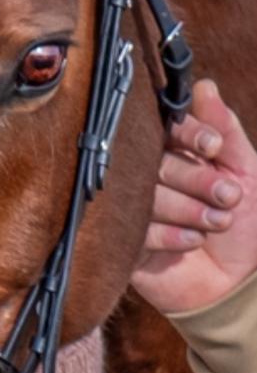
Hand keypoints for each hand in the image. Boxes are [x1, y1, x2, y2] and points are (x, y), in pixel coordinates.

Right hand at [131, 79, 256, 313]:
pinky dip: (170, 235)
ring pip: (148, 197)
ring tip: (219, 222)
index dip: (190, 134)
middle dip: (197, 179)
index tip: (213, 147)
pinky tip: (194, 240)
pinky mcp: (127, 242)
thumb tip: (204, 87)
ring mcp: (136, 209)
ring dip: (189, 208)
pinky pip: (138, 231)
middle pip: (158, 163)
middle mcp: (152, 176)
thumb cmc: (246, 224)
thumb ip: (226, 132)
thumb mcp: (246, 172)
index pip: (170, 129)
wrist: (239, 285)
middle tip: (229, 196)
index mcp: (177, 153)